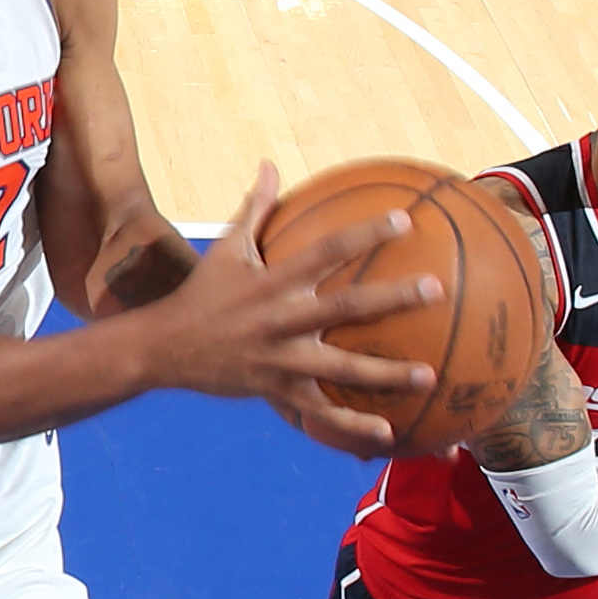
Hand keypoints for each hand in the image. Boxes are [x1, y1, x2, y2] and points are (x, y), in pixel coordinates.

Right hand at [141, 164, 441, 457]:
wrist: (162, 348)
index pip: (327, 250)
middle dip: (392, 298)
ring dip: (386, 374)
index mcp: (274, 280)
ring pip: (341, 368)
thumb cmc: (201, 293)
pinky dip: (352, 425)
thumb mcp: (226, 247)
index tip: (405, 220)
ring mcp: (280, 358)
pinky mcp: (277, 391)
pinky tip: (388, 434)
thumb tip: (270, 164)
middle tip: (435, 289)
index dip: (365, 233)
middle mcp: (281, 318)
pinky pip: (320, 412)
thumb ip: (255, 207)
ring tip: (428, 376)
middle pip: (345, 307)